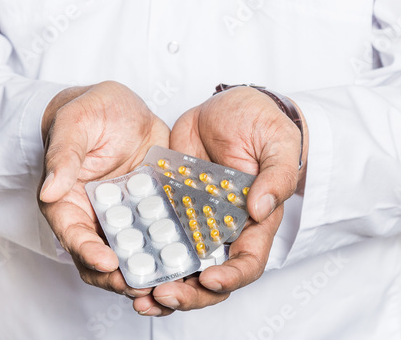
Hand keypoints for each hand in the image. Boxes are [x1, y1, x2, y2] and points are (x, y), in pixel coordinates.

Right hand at [37, 81, 174, 315]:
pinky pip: (162, 239)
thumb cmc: (89, 111)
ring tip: (171, 283)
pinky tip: (193, 261)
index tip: (107, 261)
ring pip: (134, 258)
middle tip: (145, 284)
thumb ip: (64, 155)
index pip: (73, 235)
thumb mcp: (75, 123)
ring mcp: (126, 219)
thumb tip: (50, 189)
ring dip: (149, 274)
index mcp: (67, 202)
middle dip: (121, 278)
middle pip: (102, 261)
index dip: (88, 252)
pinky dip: (174, 254)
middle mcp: (95, 218)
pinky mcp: (153, 213)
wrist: (123, 108)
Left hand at [152, 86, 306, 311]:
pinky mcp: (171, 204)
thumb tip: (260, 208)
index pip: (248, 262)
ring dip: (161, 283)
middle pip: (209, 276)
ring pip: (179, 265)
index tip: (208, 279)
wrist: (228, 104)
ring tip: (137, 293)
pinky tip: (121, 259)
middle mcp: (225, 229)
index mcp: (256, 222)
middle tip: (161, 295)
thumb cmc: (262, 122)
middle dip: (187, 293)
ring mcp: (196, 219)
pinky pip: (155, 234)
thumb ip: (277, 175)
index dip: (231, 277)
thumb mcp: (278, 142)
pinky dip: (142, 252)